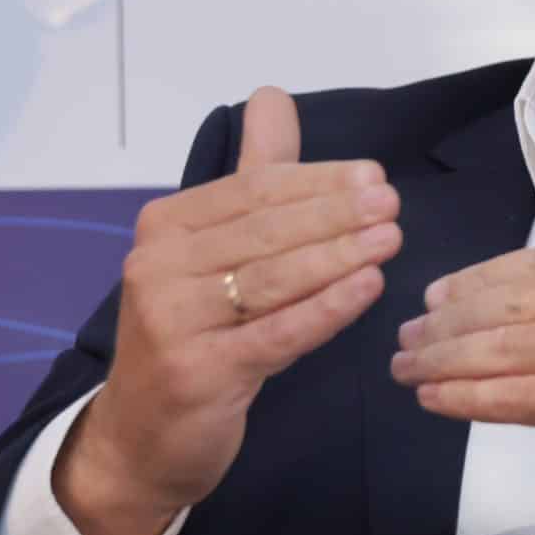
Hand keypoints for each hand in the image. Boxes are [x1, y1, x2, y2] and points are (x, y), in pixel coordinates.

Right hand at [57, 87, 400, 534]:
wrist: (142, 437)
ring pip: (273, 278)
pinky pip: (277, 333)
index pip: (253, 189)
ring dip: (339, 254)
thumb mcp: (215, 251)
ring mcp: (174, 321)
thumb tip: (272, 96)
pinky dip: (327, 308)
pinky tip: (368, 287)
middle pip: (265, 229)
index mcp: (165, 227)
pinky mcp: (199, 372)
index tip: (373, 175)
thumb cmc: (191, 335)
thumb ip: (252, 175)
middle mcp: (159, 267)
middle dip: (335, 213)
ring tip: (392, 238)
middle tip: (391, 202)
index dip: (317, 180)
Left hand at [391, 190, 534, 525]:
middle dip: (448, 320)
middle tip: (409, 336)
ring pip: (503, 346)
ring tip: (408, 369)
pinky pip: (516, 395)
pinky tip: (435, 398)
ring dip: (443, 359)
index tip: (441, 297)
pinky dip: (466, 397)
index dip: (480, 281)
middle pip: (510, 300)